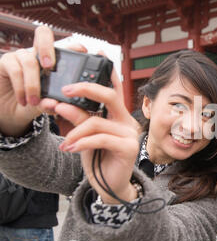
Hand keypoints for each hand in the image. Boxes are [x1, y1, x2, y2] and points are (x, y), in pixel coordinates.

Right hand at [0, 25, 82, 135]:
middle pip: (43, 33)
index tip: (83, 51)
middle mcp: (36, 54)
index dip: (73, 46)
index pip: (64, 47)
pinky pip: (16, 70)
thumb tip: (55, 103)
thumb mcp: (45, 105)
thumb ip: (51, 103)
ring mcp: (20, 56)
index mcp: (52, 62)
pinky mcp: (5, 62)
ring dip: (33, 84)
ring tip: (34, 101)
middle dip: (48, 47)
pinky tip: (24, 100)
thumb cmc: (31, 105)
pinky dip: (21, 88)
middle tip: (50, 66)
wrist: (8, 113)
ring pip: (30, 61)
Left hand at [57, 64, 141, 203]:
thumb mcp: (84, 136)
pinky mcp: (129, 147)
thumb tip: (62, 103)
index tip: (97, 55)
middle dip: (86, 89)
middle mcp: (127, 120)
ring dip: (75, 130)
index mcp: (118, 114)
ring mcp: (130, 134)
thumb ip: (79, 119)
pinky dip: (82, 142)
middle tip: (64, 91)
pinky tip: (71, 148)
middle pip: (110, 96)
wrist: (109, 186)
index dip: (108, 71)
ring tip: (64, 141)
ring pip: (98, 121)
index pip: (115, 88)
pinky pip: (101, 138)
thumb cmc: (98, 158)